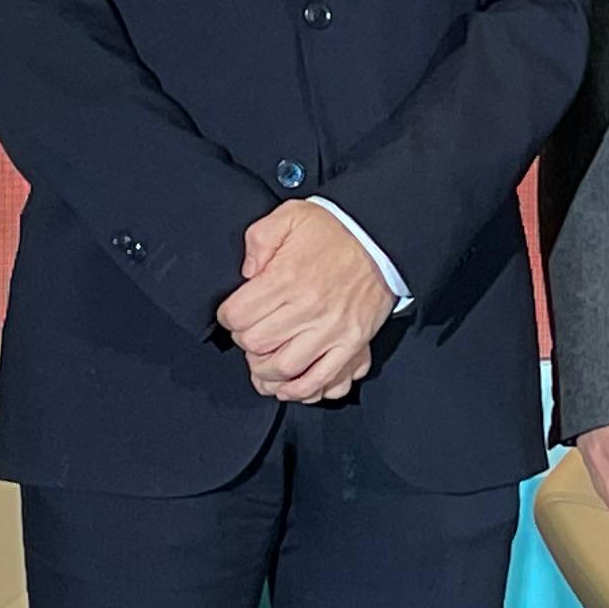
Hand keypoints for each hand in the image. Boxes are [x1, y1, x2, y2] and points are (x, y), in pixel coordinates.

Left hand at [218, 201, 392, 402]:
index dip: (228, 317)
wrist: (380, 241)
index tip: (233, 314)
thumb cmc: (334, 232)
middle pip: (256, 344)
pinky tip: (287, 387)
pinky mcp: (352, 344)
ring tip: (262, 362)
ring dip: (265, 371)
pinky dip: (300, 390)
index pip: (238, 315)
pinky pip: (322, 379)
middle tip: (249, 333)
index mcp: (287, 278)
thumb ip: (258, 241)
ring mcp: (331, 330)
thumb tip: (246, 272)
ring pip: (284, 368)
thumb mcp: (289, 217)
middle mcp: (308, 308)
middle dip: (244, 342)